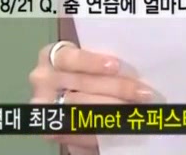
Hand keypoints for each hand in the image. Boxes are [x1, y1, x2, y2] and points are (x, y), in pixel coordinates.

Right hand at [27, 40, 154, 149]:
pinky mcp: (50, 129)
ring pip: (81, 107)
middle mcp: (42, 78)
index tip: (116, 66)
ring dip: (113, 109)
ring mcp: (43, 105)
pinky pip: (78, 130)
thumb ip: (104, 64)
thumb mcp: (91, 65)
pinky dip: (101, 128)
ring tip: (137, 108)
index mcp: (52, 55)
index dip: (92, 62)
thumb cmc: (87, 76)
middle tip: (142, 92)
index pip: (69, 57)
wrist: (73, 108)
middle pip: (81, 84)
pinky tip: (120, 126)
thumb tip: (135, 70)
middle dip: (115, 88)